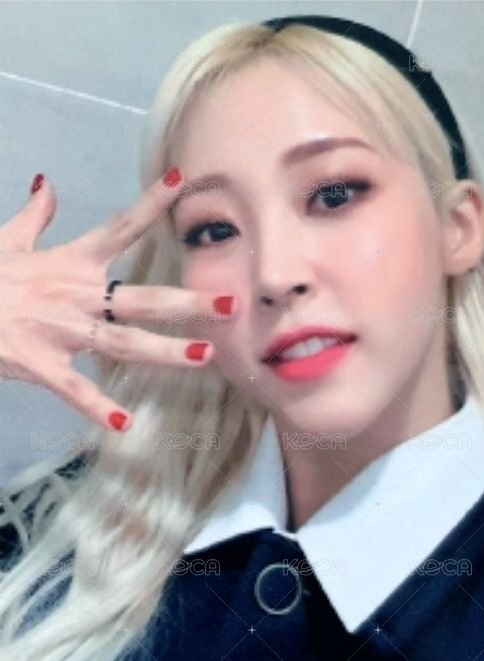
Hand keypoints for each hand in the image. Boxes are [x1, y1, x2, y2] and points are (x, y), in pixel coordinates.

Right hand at [0, 171, 235, 431]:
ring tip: (203, 358)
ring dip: (164, 352)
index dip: (151, 203)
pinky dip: (97, 408)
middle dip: (186, 301)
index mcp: (71, 264)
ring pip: (122, 343)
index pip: (119, 228)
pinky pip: (73, 390)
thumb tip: (45, 181)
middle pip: (141, 298)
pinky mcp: (40, 364)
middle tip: (229, 304)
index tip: (183, 179)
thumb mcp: (7, 242)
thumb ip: (34, 215)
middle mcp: (77, 295)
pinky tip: (123, 426)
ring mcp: (61, 331)